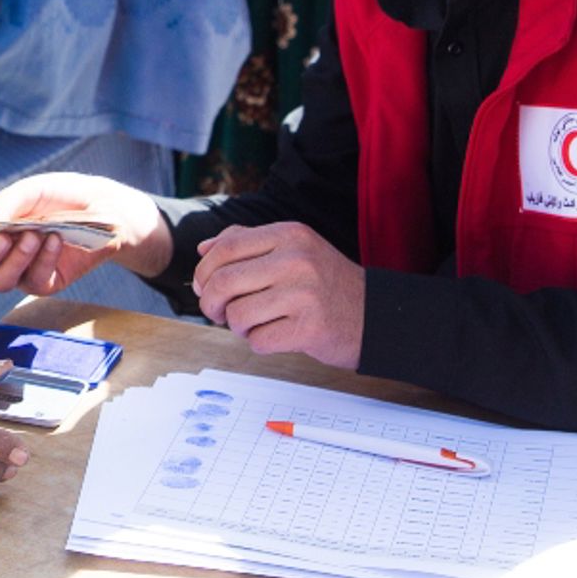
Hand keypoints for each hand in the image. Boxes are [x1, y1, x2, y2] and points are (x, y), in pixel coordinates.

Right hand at [0, 171, 171, 295]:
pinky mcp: (44, 283)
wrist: (105, 209)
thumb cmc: (61, 195)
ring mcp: (20, 271)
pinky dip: (43, 259)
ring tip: (35, 234)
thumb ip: (2, 206)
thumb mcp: (31, 191)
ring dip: (15, 259)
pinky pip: (33, 281)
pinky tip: (55, 240)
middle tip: (3, 238)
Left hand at [192, 221, 363, 367]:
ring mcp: (304, 295)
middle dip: (210, 303)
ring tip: (256, 322)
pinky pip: (257, 341)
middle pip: (224, 282)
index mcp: (289, 235)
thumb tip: (203, 250)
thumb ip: (248, 242)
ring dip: (237, 326)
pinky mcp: (309, 329)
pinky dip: (259, 342)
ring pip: (237, 315)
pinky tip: (276, 334)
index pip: (226, 247)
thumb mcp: (293, 248)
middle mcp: (297, 260)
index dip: (204, 271)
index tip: (202, 287)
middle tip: (216, 312)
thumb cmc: (325, 283)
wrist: (374, 315)